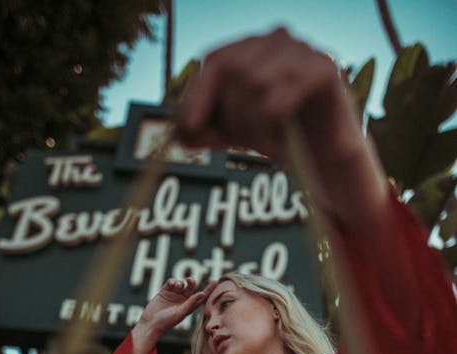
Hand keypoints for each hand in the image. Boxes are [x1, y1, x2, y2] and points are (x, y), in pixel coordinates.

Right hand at [137, 277, 214, 338]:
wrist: (151, 323)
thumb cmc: (166, 322)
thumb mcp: (180, 313)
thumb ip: (191, 303)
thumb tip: (202, 293)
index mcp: (189, 306)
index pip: (201, 296)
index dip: (209, 289)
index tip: (216, 281)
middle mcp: (182, 300)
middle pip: (191, 287)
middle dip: (192, 282)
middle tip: (190, 281)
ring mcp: (173, 295)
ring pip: (181, 283)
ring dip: (181, 282)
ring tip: (178, 285)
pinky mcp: (164, 291)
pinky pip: (171, 282)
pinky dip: (173, 281)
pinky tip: (173, 284)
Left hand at [177, 27, 353, 162]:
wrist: (329, 160)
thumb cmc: (284, 139)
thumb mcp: (238, 132)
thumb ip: (209, 129)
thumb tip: (177, 134)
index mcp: (254, 47)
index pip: (214, 59)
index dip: (197, 96)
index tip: (186, 130)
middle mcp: (277, 39)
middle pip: (232, 70)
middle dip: (228, 116)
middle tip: (237, 145)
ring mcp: (303, 49)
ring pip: (254, 84)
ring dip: (252, 127)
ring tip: (265, 147)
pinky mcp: (324, 68)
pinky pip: (277, 98)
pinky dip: (270, 128)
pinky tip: (279, 147)